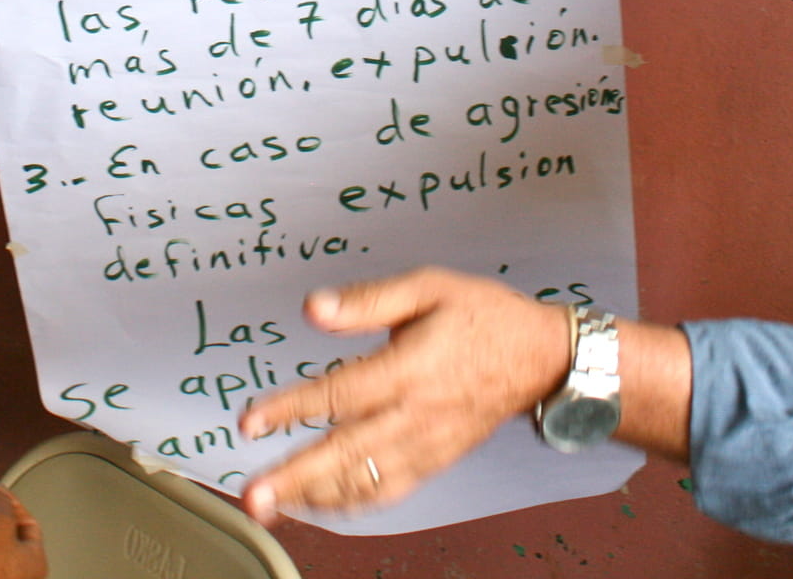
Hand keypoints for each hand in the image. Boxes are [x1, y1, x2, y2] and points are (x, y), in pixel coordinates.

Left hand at [236, 269, 571, 523]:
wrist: (541, 357)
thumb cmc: (484, 317)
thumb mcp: (428, 287)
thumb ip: (367, 301)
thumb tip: (313, 307)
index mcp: (410, 368)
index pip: (340, 394)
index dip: (291, 409)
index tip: (251, 422)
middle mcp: (415, 414)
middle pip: (346, 454)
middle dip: (295, 478)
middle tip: (254, 497)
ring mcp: (427, 444)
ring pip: (366, 481)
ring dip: (316, 497)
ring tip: (274, 505)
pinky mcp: (435, 460)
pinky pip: (390, 489)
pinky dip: (352, 502)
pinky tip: (321, 502)